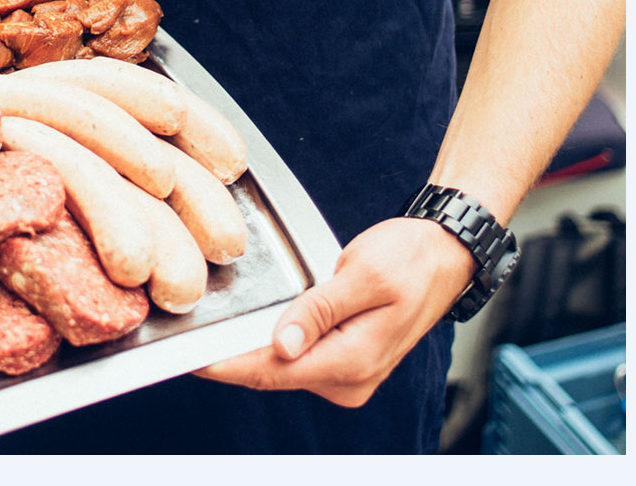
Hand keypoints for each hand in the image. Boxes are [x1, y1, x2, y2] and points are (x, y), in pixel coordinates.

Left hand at [197, 216, 476, 406]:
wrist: (446, 255)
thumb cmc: (412, 257)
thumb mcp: (364, 274)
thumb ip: (319, 309)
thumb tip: (281, 345)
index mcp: (353, 360)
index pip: (272, 372)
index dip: (226, 365)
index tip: (189, 356)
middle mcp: (350, 380)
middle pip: (272, 375)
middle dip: (234, 355)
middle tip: (193, 330)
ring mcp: (349, 377)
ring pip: (282, 369)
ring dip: (254, 349)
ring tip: (222, 322)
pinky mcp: (345, 366)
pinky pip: (298, 361)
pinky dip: (276, 345)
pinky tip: (260, 324)